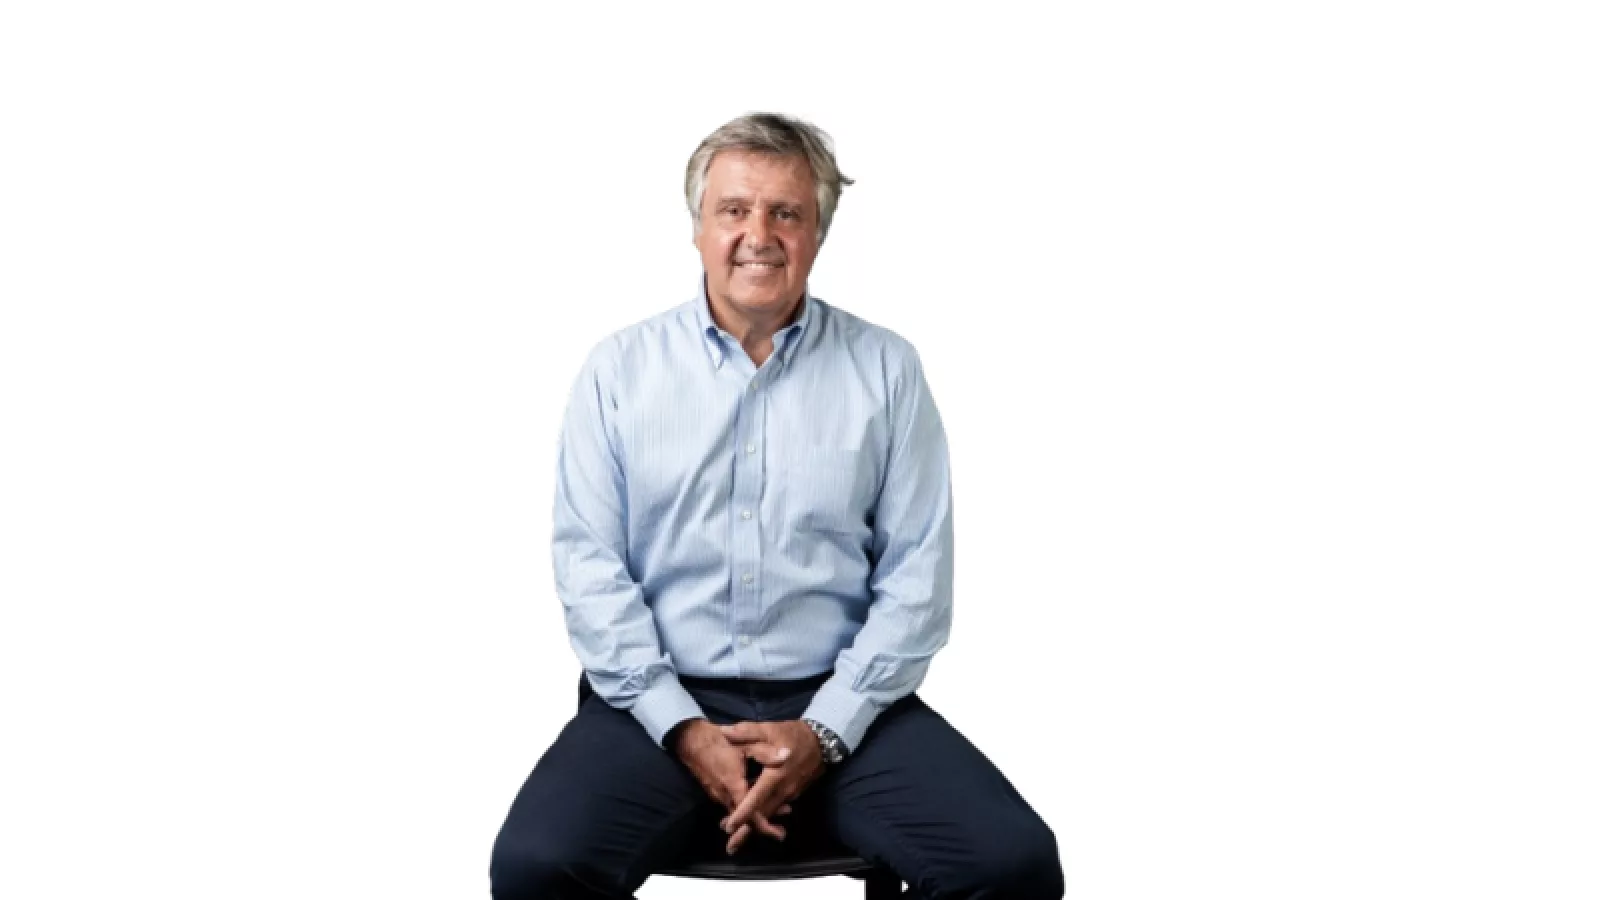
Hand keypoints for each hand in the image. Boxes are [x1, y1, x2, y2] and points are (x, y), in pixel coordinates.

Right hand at [670, 719, 790, 845]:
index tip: (779, 835)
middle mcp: (724, 795)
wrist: (690, 739)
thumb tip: (787, 755)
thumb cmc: (718, 741)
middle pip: (745, 819)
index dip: (765, 826)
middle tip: (781, 831)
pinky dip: (746, 806)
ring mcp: (718, 794)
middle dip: (763, 825)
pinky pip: (732, 804)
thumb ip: (766, 752)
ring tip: (777, 813)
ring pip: (738, 812)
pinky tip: (757, 798)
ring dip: (755, 814)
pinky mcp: (715, 790)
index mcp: (734, 786)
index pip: (750, 814)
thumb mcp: (745, 743)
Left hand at [717, 720, 826, 854]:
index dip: (743, 813)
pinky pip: (776, 808)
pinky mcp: (793, 793)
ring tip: (737, 839)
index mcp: (774, 775)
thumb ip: (746, 732)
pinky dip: (764, 817)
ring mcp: (790, 794)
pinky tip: (754, 821)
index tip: (729, 827)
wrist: (823, 741)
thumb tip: (724, 733)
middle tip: (731, 847)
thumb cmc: (793, 735)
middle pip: (763, 815)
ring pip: (770, 814)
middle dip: (747, 832)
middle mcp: (783, 790)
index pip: (756, 798)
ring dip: (755, 827)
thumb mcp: (769, 729)